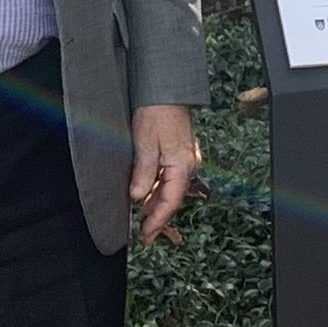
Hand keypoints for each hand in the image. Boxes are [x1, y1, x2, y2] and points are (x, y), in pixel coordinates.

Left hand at [131, 103, 203, 240]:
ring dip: (159, 203)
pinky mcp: (181, 152)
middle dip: (159, 216)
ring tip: (144, 217)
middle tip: (145, 233)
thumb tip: (138, 197)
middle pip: (174, 198)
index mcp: (182, 167)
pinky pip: (172, 178)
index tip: (147, 236)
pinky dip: (161, 189)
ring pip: (173, 189)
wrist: (167, 90)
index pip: (170, 202)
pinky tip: (150, 193)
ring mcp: (186, 159)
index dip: (157, 221)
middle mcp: (188, 166)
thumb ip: (143, 173)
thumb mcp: (144, 145)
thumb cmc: (157, 114)